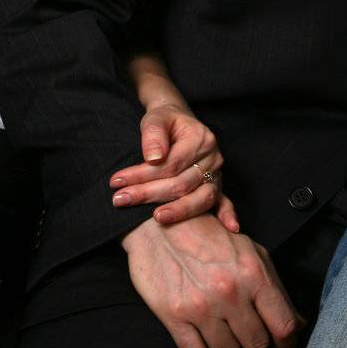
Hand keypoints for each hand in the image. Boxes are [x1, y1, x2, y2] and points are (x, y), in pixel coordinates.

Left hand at [110, 102, 239, 231]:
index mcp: (200, 139)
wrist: (178, 121)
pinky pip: (224, 202)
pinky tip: (230, 229)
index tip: (117, 182)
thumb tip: (154, 157)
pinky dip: (227, 215)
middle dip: (149, 194)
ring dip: (178, 211)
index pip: (170, 164)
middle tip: (121, 200)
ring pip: (200, 198)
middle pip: (182, 184)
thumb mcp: (156, 118)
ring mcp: (217, 174)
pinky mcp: (217, 186)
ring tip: (156, 218)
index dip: (142, 175)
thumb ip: (153, 134)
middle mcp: (213, 157)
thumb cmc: (165, 121)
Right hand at [122, 216, 300, 347]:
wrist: (159, 225)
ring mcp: (201, 305)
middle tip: (246, 331)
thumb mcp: (250, 252)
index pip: (283, 325)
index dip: (287, 343)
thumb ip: (275, 288)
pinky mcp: (175, 315)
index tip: (282, 347)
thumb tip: (298, 323)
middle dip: (255, 341)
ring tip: (224, 334)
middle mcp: (229, 291)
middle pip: (256, 344)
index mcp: (253, 273)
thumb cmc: (209, 237)